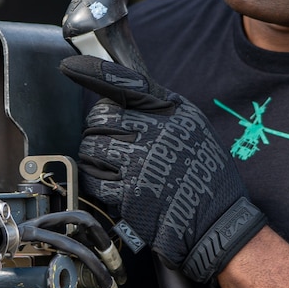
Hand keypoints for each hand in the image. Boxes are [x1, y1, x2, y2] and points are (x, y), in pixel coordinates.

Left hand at [60, 55, 268, 282]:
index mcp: (174, 113)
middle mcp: (158, 133)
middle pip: (100, 118)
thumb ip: (159, 105)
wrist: (217, 222)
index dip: (94, 73)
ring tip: (114, 166)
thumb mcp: (192, 127)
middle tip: (112, 143)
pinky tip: (112, 185)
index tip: (70, 65)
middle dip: (99, 130)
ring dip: (94, 157)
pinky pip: (92, 178)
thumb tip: (118, 85)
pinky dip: (95, 181)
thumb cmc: (203, 173)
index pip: (127, 83)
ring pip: (91, 147)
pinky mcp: (130, 193)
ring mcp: (142, 164)